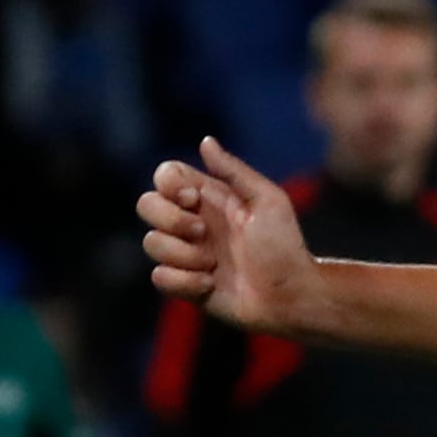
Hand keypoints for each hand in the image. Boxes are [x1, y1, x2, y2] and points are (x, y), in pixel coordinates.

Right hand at [139, 136, 324, 333]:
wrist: (291, 295)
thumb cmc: (285, 247)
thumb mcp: (268, 201)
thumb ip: (234, 171)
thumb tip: (206, 141)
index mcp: (208, 198)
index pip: (165, 176)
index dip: (169, 184)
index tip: (193, 198)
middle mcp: (191, 222)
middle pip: (146, 205)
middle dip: (170, 219)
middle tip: (204, 233)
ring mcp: (186, 253)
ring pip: (151, 243)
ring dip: (184, 255)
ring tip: (215, 266)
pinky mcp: (184, 284)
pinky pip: (159, 277)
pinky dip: (185, 282)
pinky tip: (211, 284)